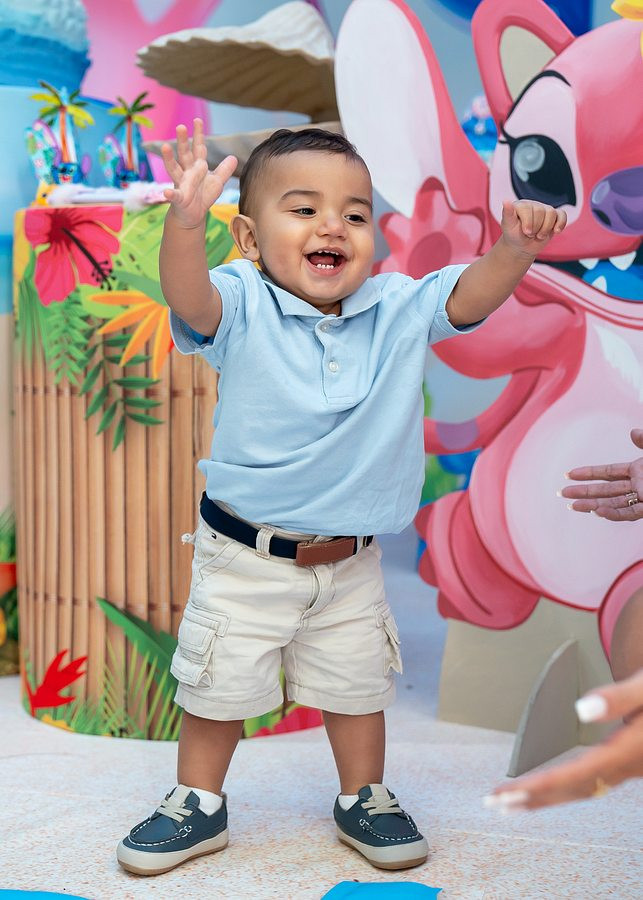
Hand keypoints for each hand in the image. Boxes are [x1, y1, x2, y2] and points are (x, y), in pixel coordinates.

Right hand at [161, 118, 237, 228]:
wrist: (192, 215)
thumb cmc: (202, 196)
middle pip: (184, 154)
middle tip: (180, 126)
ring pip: (174, 169)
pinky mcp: (179, 199)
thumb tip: (234, 157)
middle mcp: (187, 172)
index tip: (197, 120)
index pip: (198, 148)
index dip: (198, 135)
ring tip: (165, 146)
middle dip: (182, 141)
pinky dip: (170, 194)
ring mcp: (181, 184)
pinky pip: (174, 196)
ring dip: (169, 158)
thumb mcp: (216, 182)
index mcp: (196, 167)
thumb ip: (224, 170)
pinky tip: (166, 192)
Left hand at [483, 669, 642, 809]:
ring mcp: (631, 768)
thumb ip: (618, 696)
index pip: (578, 773)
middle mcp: (630, 765)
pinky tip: (548, 791)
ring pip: (583, 790)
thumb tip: (582, 707)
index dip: (542, 785)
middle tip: (495, 804)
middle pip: (575, 789)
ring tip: (511, 802)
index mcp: (631, 748)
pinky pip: (592, 784)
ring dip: (546, 797)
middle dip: (533, 799)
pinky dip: (565, 789)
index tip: (511, 792)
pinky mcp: (630, 764)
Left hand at [500, 199, 566, 256]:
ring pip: (551, 213)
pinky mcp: (554, 217)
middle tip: (530, 235)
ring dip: (546, 228)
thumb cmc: (514, 235)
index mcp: (521, 205)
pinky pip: (562, 215)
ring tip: (538, 236)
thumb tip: (505, 200)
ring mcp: (544, 210)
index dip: (528, 222)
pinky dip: (561, 223)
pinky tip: (556, 231)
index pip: (528, 208)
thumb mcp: (508, 227)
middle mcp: (533, 205)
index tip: (525, 232)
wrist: (522, 247)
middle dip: (536, 227)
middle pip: (541, 211)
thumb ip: (507, 214)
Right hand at [560, 428, 642, 520]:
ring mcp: (642, 498)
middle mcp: (637, 485)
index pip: (608, 472)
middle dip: (584, 492)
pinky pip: (630, 513)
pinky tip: (599, 511)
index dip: (589, 473)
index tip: (569, 474)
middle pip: (606, 490)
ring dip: (593, 505)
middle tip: (562, 493)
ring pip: (614, 503)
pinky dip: (614, 513)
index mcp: (638, 470)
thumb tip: (632, 432)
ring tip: (573, 506)